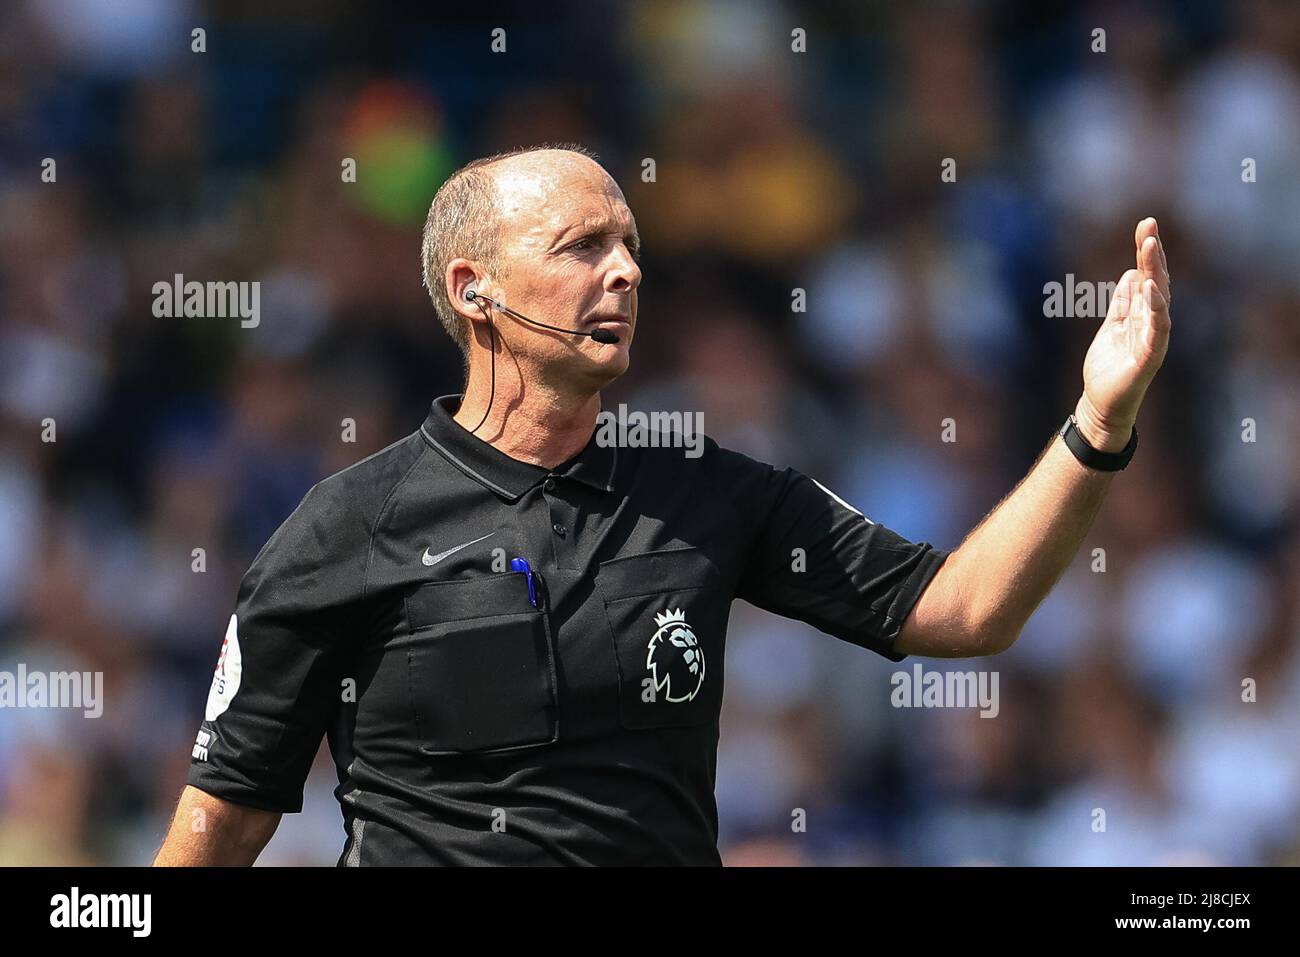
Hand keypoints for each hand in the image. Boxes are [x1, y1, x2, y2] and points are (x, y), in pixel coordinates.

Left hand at [1075, 217, 1171, 451]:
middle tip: (1149, 226)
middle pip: (1155, 281)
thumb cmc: (1109, 366)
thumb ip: (1122, 303)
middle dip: (1152, 254)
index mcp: (1142, 313)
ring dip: (1154, 273)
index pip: (1147, 275)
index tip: (1146, 223)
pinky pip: (1155, 329)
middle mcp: (1153, 322)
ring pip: (1158, 300)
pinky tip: (1150, 290)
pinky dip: (1155, 309)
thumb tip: (1131, 274)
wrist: (1103, 403)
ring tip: (1149, 247)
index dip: (1146, 251)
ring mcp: (1153, 338)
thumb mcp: (1112, 326)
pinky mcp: (1149, 356)